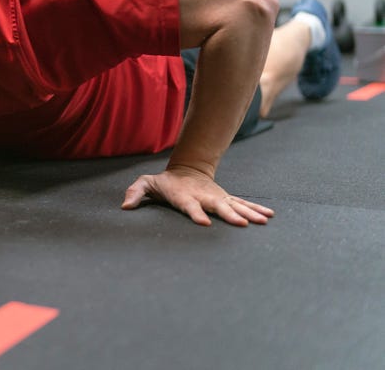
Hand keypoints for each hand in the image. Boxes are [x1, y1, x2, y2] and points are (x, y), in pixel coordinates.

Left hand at [121, 166, 273, 226]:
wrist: (187, 170)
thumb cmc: (165, 183)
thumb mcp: (147, 183)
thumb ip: (136, 192)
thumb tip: (124, 206)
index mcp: (184, 196)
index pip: (190, 206)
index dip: (196, 213)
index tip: (204, 222)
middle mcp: (204, 197)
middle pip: (218, 207)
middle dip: (229, 215)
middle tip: (242, 224)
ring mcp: (217, 198)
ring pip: (235, 205)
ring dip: (249, 213)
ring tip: (263, 221)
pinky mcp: (225, 199)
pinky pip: (243, 204)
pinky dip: (256, 209)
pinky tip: (269, 216)